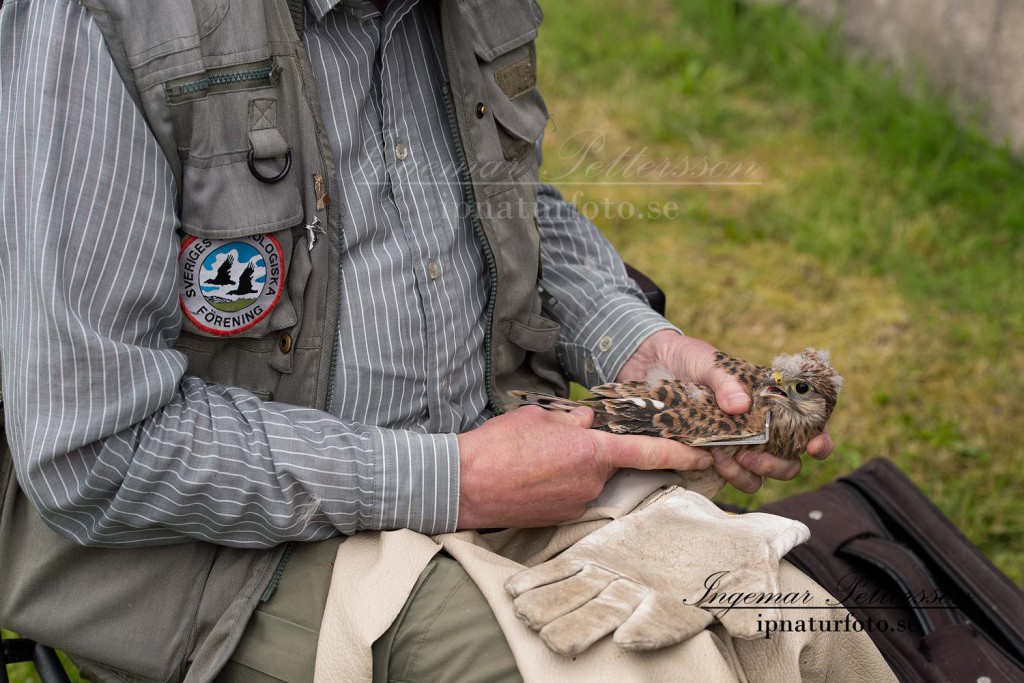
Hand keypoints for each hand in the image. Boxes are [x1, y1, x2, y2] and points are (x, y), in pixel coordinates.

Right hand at [456, 405, 712, 529]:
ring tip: (533, 460)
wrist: (463, 484)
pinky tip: (531, 476)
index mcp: (591, 451)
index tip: (703, 456)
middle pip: (608, 464)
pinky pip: (570, 495)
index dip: (680, 454)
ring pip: (587, 480)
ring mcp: (575, 504)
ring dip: (571, 468)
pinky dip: (558, 484)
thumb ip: (573, 419)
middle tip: (554, 445)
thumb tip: (588, 422)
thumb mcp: (539, 418)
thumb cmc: (498, 445)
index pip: (647, 453)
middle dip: (592, 453)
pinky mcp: (559, 519)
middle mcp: (590, 482)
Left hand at [505, 487, 809, 654]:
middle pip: (607, 618)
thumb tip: (754, 626)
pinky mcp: (595, 556)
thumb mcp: (753, 575)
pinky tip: (514, 590)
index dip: (646, 631)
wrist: (712, 527)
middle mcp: (640, 599)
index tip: (629, 638)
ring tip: (525, 615)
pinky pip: (564, 570)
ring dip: (550, 607)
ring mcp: (614, 579)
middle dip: (580, 630)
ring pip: (578, 597)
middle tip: (554, 641)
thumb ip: (751, 600)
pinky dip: (540, 579)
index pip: (661, 625)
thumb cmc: (737, 558)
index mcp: (677, 607)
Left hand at [617, 330, 833, 492]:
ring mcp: (736, 444)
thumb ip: (724, 381)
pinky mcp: (712, 456)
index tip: (815, 446)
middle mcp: (758, 427)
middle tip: (755, 454)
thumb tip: (740, 406)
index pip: (807, 424)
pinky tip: (713, 460)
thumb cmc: (687, 359)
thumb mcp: (708, 362)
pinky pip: (731, 478)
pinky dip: (728, 476)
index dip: (819, 439)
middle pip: (789, 460)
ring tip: (729, 458)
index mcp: (769, 401)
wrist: (649, 366)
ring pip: (761, 476)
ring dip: (752, 474)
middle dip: (780, 464)